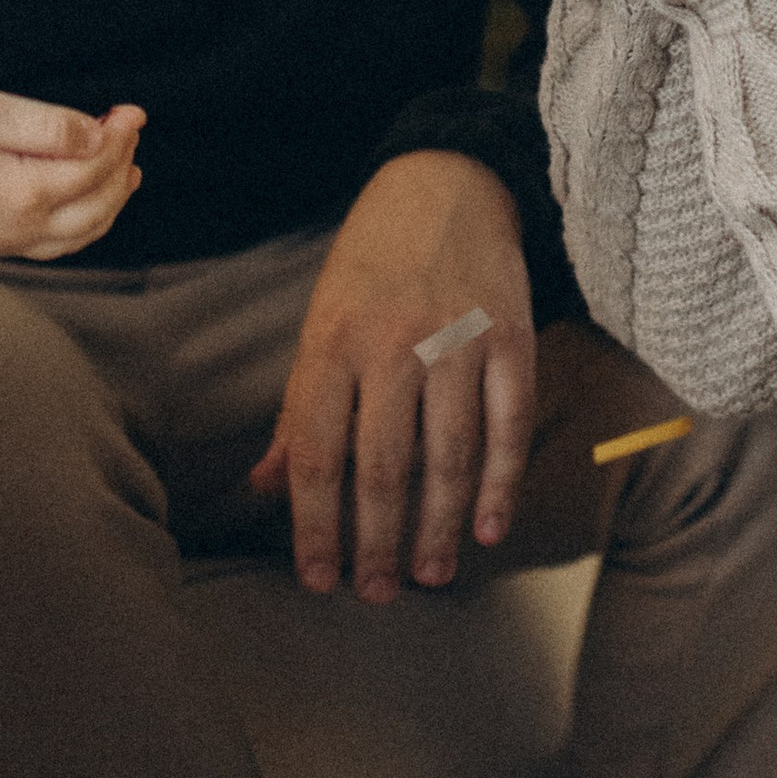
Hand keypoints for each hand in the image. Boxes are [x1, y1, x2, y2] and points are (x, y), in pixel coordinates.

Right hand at [0, 88, 144, 261]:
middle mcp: (22, 228)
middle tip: (130, 132)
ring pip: (81, 232)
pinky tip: (87, 209)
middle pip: (96, 204)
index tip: (132, 111)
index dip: (119, 138)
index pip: (93, 166)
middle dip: (121, 167)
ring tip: (128, 173)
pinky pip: (56, 246)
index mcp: (26, 193)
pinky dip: (85, 225)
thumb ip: (46, 127)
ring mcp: (6, 243)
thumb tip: (96, 137)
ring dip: (111, 201)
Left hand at [251, 152, 534, 598]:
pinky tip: (488, 528)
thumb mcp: (319, 324)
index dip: (316, 527)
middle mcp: (393, 345)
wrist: (447, 183)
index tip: (318, 579)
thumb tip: (264, 486)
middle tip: (376, 594)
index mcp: (332, 344)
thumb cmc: (372, 265)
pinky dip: (501, 483)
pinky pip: (509, 424)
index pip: (318, 455)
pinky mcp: (512, 337)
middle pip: (383, 467)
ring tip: (430, 574)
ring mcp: (458, 340)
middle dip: (377, 542)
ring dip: (439, 526)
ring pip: (449, 454)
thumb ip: (299, 409)